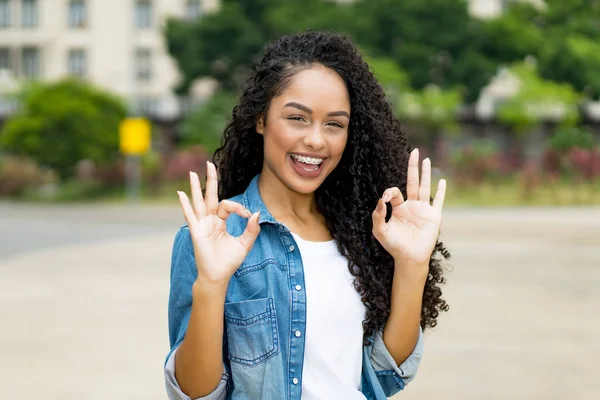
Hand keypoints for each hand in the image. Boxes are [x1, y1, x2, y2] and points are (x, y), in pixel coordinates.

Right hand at [177, 161, 260, 286]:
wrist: (218, 276)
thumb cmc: (229, 261)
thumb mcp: (245, 244)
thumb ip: (251, 229)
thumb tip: (257, 213)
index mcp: (220, 221)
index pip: (228, 205)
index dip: (239, 208)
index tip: (248, 216)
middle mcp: (209, 220)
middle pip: (210, 195)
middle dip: (211, 180)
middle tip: (209, 163)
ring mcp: (201, 225)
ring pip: (198, 202)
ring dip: (195, 187)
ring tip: (192, 173)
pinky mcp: (196, 231)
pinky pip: (190, 216)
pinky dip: (185, 204)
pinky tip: (181, 194)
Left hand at [371, 149, 446, 268]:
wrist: (409, 258)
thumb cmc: (394, 245)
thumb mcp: (379, 231)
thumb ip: (377, 216)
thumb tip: (380, 200)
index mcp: (398, 207)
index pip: (395, 191)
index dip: (389, 192)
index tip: (385, 199)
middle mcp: (411, 206)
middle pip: (412, 181)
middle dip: (412, 167)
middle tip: (414, 151)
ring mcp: (423, 210)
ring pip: (425, 187)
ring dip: (426, 173)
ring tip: (426, 159)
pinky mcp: (433, 216)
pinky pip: (438, 201)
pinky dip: (441, 191)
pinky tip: (442, 181)